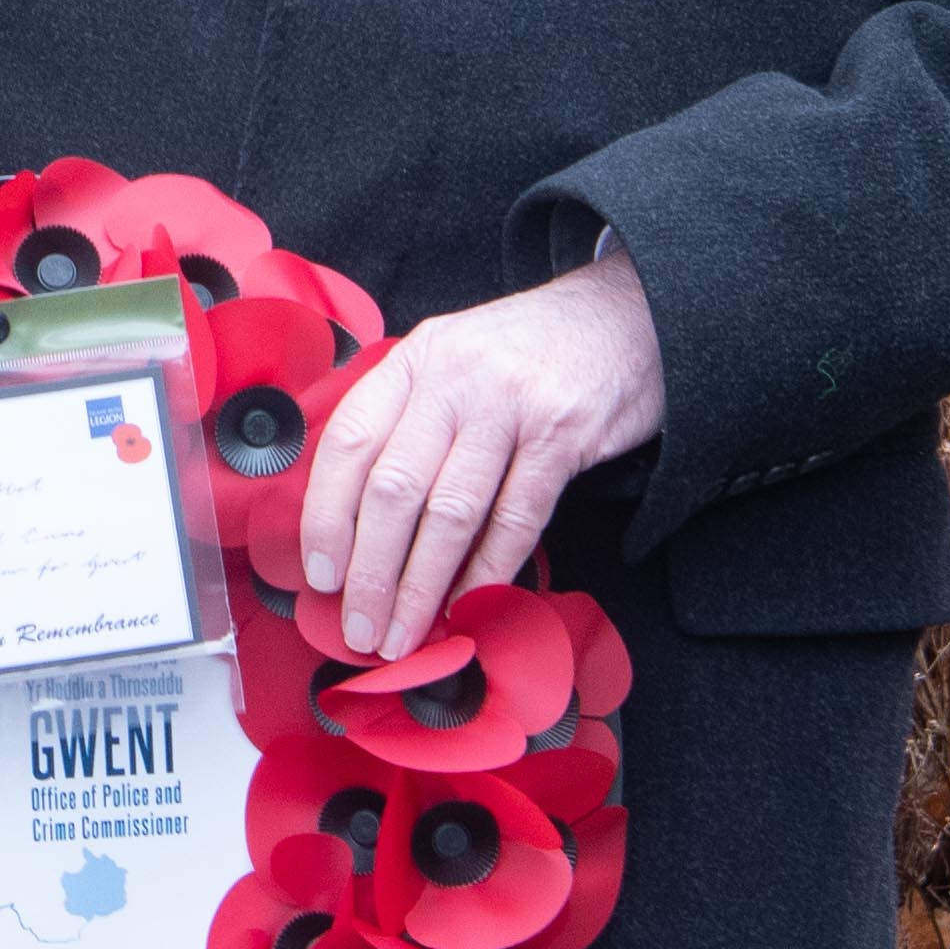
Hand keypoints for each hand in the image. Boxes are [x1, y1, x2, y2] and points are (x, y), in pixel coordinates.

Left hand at [290, 253, 663, 663]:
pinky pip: (515, 519)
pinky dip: (486, 572)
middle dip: (371, 572)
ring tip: (405, 633)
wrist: (628, 315)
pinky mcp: (563, 432)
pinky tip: (468, 605)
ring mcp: (510, 403)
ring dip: (421, 586)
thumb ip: (407, 421)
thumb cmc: (529, 352)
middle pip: (393, 488)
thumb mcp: (453, 360)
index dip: (326, 516)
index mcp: (415, 360)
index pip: (348, 442)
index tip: (321, 574)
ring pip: (450, 513)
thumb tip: (360, 524)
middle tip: (362, 628)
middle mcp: (454, 376)